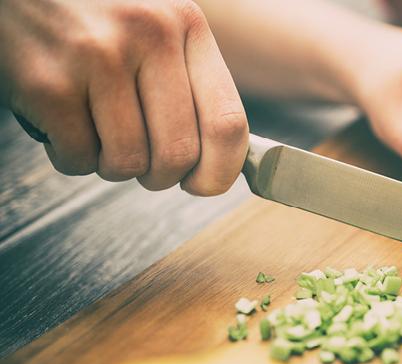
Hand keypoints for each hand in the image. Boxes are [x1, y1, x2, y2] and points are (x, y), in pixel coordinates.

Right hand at [0, 0, 247, 194]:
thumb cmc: (94, 14)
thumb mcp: (158, 27)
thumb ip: (192, 81)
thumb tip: (223, 160)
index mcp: (186, 25)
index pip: (227, 121)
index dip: (220, 171)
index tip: (205, 184)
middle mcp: (149, 36)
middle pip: (178, 153)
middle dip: (161, 175)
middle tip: (143, 163)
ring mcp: (98, 58)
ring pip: (128, 163)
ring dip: (113, 165)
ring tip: (99, 132)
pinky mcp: (49, 84)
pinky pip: (78, 159)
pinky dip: (71, 157)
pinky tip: (65, 124)